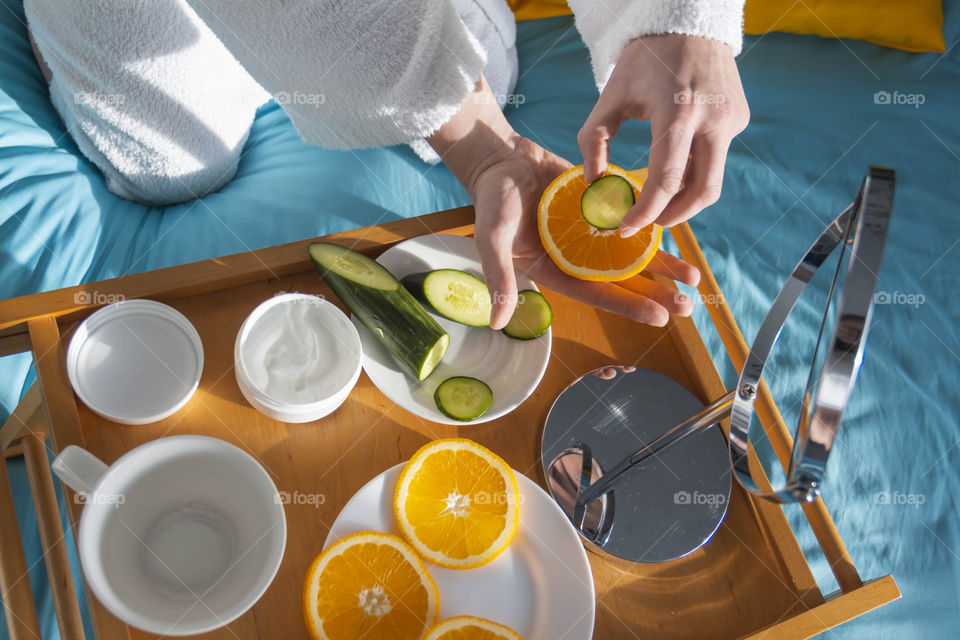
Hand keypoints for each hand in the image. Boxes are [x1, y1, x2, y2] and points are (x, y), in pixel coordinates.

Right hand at [430, 77, 699, 328]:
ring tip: (693, 278)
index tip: (659, 317)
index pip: (597, 294)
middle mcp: (578, 259)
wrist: (502, 158)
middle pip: (622, 281)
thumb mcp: (491, 239)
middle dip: (655, 294)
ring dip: (663, 267)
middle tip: (687, 307)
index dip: (627, 306)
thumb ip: (498, 278)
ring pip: (633, 255)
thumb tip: (497, 323)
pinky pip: (632, 223)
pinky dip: (654, 230)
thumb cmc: (491, 199)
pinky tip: (678, 239)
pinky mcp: (601, 210)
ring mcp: (591, 235)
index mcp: (555, 272)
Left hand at [578, 34, 748, 235]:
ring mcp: (732, 120)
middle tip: (650, 224)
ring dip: (686, 197)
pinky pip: (717, 155)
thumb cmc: (645, 59)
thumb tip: (594, 182)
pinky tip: (677, 159)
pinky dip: (695, 169)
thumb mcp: (611, 95)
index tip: (625, 229)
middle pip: (702, 192)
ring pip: (713, 179)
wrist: (688, 22)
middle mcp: (713, 119)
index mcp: (679, 112)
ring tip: (660, 200)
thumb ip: (593, 139)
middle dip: (674, 216)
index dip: (645, 212)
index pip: (666, 180)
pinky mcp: (739, 118)